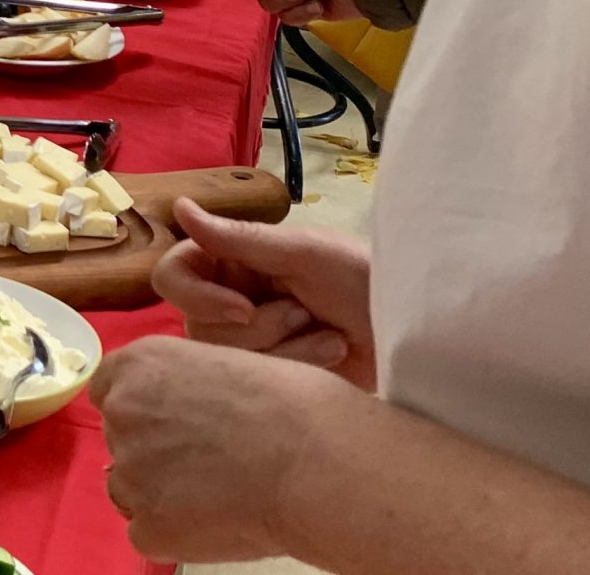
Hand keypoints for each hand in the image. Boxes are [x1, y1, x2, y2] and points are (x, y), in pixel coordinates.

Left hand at [93, 336, 360, 562]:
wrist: (319, 461)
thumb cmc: (296, 406)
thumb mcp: (227, 365)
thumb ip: (185, 388)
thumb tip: (177, 417)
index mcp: (141, 364)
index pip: (109, 389)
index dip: (141, 410)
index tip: (170, 424)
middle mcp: (123, 412)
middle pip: (120, 439)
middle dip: (155, 451)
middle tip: (210, 463)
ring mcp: (130, 471)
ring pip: (131, 489)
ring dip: (163, 493)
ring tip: (223, 492)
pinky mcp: (147, 525)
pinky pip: (149, 532)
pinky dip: (178, 532)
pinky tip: (223, 520)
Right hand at [151, 198, 375, 387]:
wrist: (415, 331)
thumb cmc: (365, 279)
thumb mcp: (304, 253)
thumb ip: (239, 238)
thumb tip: (180, 206)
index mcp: (234, 262)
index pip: (174, 275)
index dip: (198, 296)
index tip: (243, 308)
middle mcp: (232, 300)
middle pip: (198, 325)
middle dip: (261, 327)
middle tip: (306, 314)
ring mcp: (253, 342)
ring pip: (226, 359)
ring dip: (286, 348)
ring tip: (330, 338)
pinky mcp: (272, 376)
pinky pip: (256, 382)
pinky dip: (300, 367)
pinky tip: (333, 356)